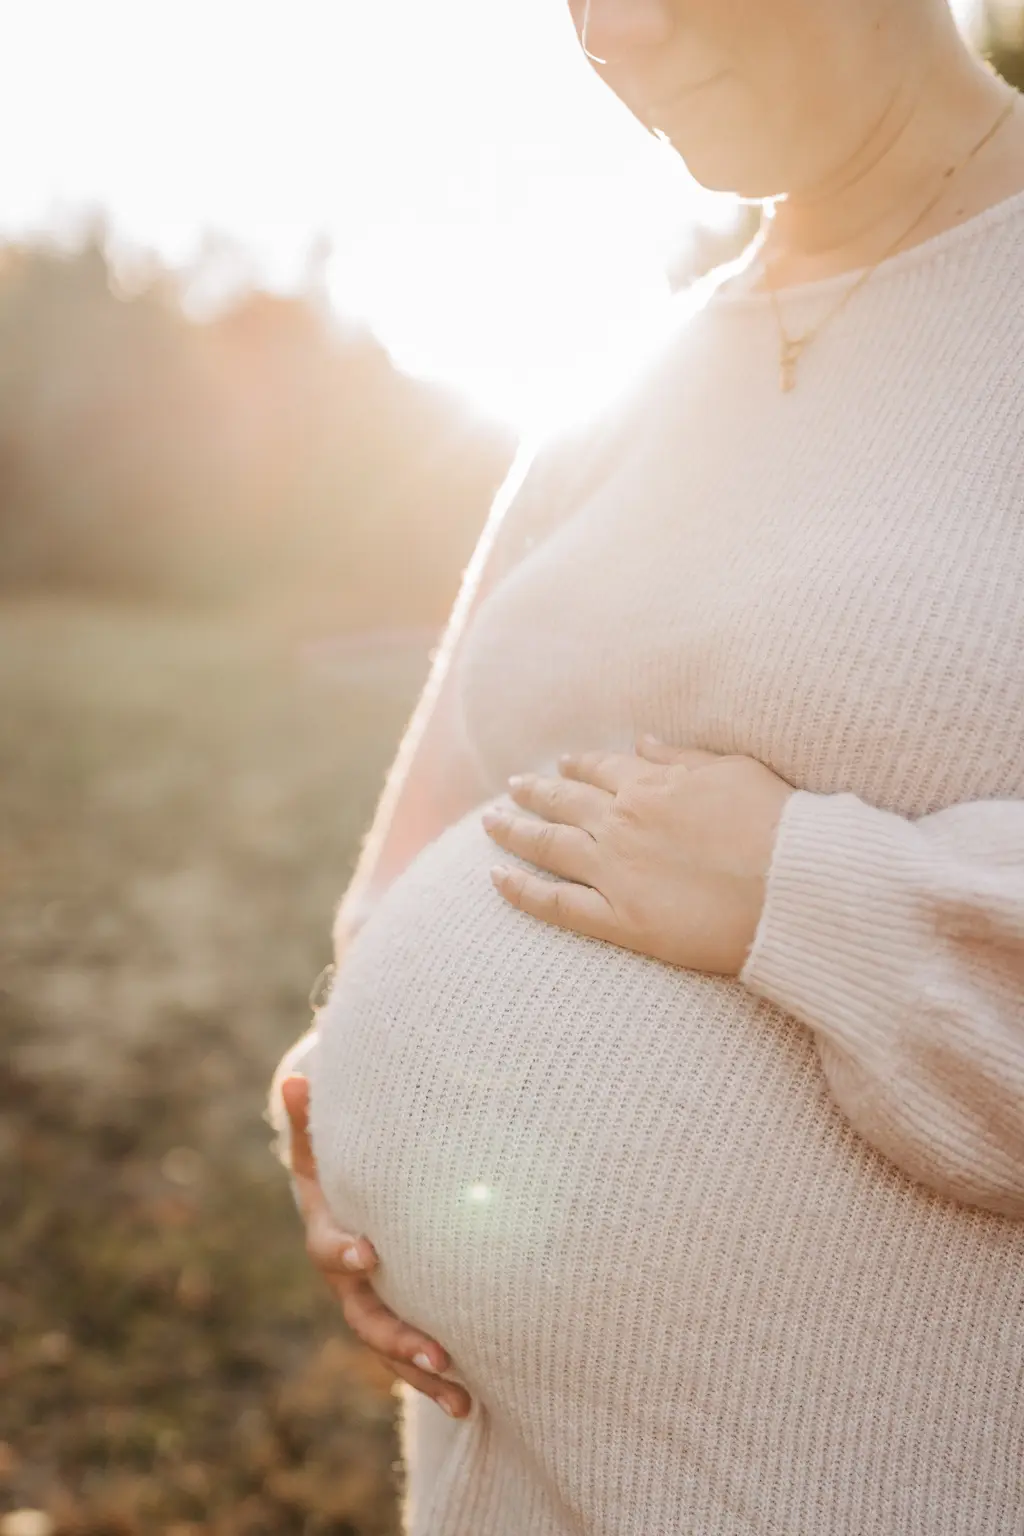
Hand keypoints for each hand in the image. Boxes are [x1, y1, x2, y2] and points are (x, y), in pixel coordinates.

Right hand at [281, 1075, 471, 1418]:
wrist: (342, 1212)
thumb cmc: (340, 1172)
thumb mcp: (324, 1148)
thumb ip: (314, 1119)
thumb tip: (296, 1078)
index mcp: (328, 1235)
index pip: (329, 1246)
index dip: (344, 1250)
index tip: (368, 1254)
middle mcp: (346, 1283)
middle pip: (365, 1318)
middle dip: (398, 1336)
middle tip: (433, 1350)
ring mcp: (368, 1308)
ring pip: (389, 1349)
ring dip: (422, 1372)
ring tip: (461, 1392)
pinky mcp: (393, 1326)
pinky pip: (409, 1361)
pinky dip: (437, 1383)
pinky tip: (471, 1405)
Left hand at [482, 736, 794, 976]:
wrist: (795, 886)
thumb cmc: (778, 826)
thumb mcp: (733, 771)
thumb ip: (682, 758)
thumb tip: (642, 741)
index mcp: (652, 784)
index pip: (602, 769)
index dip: (578, 766)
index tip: (563, 764)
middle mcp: (623, 821)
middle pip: (564, 802)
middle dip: (534, 793)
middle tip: (512, 788)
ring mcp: (616, 870)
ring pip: (548, 846)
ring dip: (514, 832)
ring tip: (491, 824)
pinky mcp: (620, 918)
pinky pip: (556, 903)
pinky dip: (521, 891)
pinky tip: (496, 879)